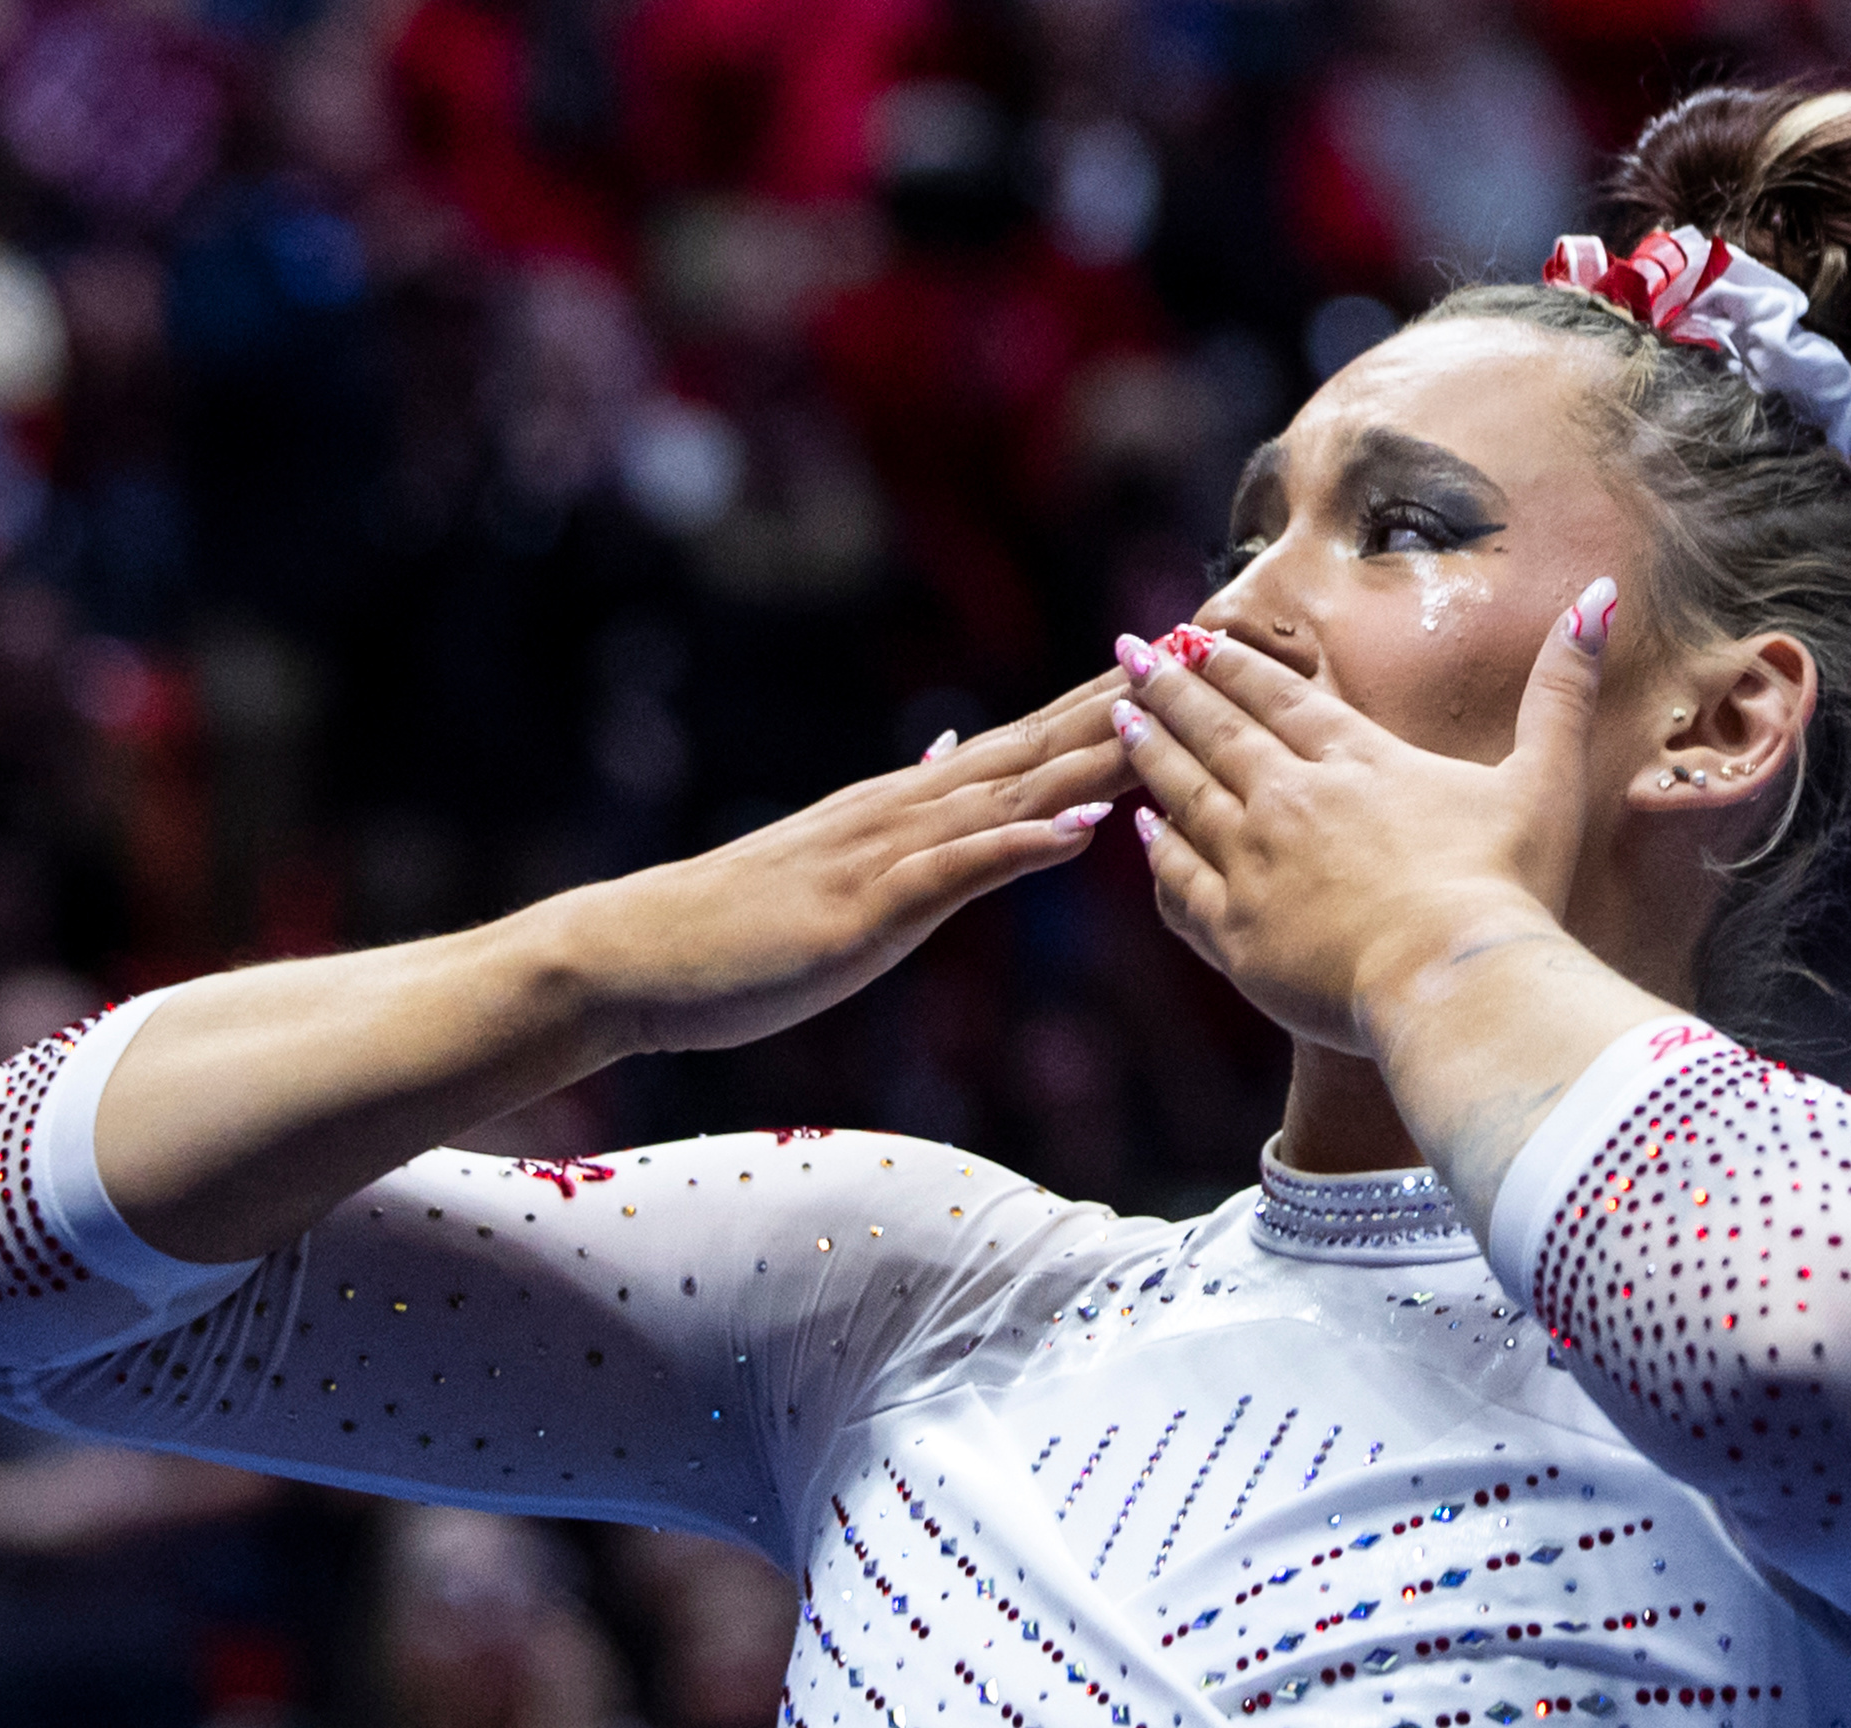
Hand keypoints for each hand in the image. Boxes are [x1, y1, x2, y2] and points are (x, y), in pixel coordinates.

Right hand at [569, 672, 1133, 1055]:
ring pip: (1009, 793)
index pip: (1031, 742)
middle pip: (1039, 745)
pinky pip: (955, 871)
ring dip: (1093, 754)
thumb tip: (963, 753)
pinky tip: (1079, 829)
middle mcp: (907, 809)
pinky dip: (1019, 845)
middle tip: (1210, 651)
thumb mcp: (847, 854)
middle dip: (1130, 702)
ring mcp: (886, 854)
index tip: (1188, 662)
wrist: (640, 955)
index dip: (1114, 700)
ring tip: (1174, 720)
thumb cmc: (742, 923)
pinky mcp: (865, 910)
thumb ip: (914, 809)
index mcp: (912, 804)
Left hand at [1110, 581, 1617, 1053]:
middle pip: (1216, 731)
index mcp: (1359, 760)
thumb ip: (1562, 689)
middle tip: (1126, 656)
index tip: (1191, 637)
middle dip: (1169, 688)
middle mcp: (1293, 799)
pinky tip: (1140, 829)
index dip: (1232, 665)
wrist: (1458, 983)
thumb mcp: (1545, 778)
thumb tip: (1604, 595)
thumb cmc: (1508, 888)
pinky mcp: (1236, 933)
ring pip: (1183, 794)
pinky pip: (1178, 882)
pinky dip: (1156, 851)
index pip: (1281, 697)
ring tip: (1115, 718)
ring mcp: (1254, 865)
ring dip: (1147, 753)